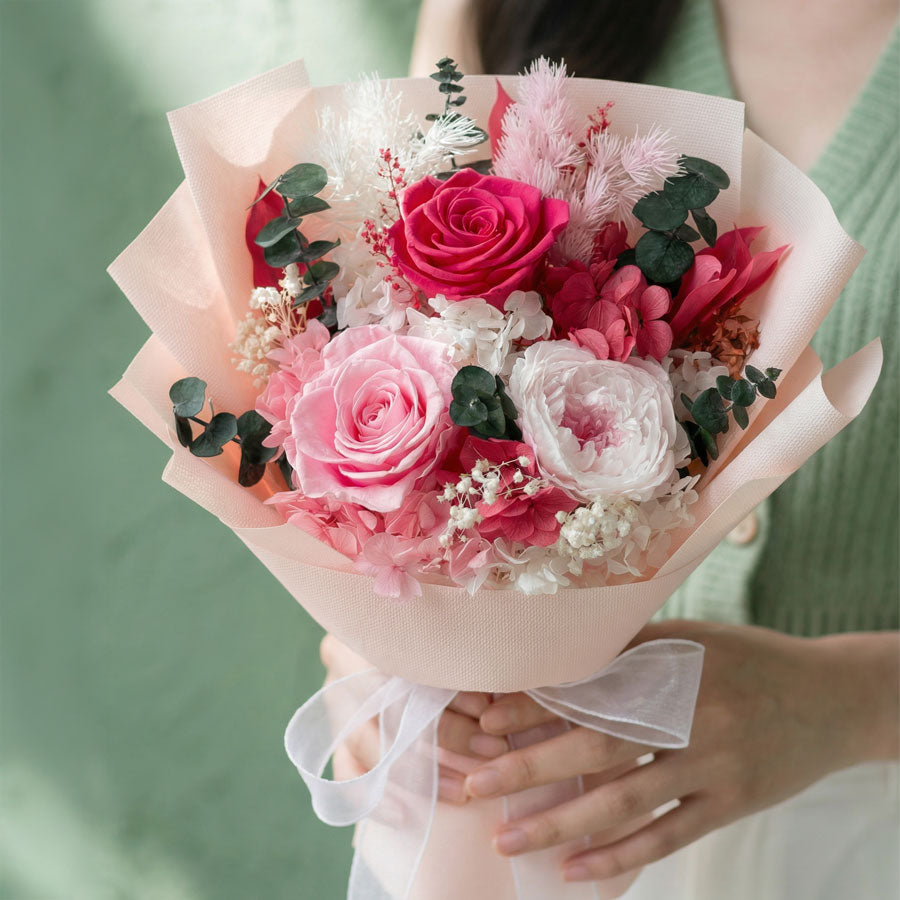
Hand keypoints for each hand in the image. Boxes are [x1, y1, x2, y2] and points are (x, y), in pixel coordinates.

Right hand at [319, 634, 507, 802]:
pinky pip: (345, 774)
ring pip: (365, 745)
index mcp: (368, 633)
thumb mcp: (449, 649)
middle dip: (443, 739)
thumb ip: (461, 668)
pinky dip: (374, 798)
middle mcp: (343, 666)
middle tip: (488, 754)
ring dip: (418, 773)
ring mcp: (334, 704)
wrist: (404, 654)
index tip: (489, 717)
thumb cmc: (440, 649)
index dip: (448, 700)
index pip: (403, 670)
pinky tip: (406, 815)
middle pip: (387, 708)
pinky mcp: (335, 738)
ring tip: (462, 791)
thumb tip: (489, 706)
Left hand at [463, 620, 898, 881]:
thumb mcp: (689, 639)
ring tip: (511, 839)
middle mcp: (687, 712)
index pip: (585, 688)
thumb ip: (627, 651)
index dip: (532, 706)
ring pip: (625, 799)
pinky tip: (579, 872)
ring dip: (563, 823)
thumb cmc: (747, 659)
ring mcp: (711, 761)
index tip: (483, 723)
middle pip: (596, 745)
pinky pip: (669, 835)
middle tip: (475, 787)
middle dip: (529, 768)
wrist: (830, 696)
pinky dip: (622, 855)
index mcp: (668, 664)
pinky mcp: (731, 801)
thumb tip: (556, 665)